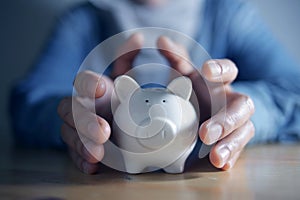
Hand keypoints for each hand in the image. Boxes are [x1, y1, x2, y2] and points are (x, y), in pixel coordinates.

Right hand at [57, 33, 143, 173]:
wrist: (119, 127)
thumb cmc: (119, 100)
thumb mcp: (124, 78)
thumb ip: (127, 58)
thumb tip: (136, 37)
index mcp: (91, 90)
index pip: (81, 82)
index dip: (88, 83)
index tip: (102, 86)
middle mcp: (81, 108)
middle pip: (69, 110)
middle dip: (84, 120)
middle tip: (104, 131)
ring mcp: (78, 130)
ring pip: (68, 134)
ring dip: (81, 144)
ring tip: (97, 153)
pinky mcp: (81, 150)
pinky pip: (74, 156)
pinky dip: (82, 161)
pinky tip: (93, 166)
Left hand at [158, 36, 254, 169]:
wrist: (198, 112)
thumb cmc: (192, 89)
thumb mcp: (183, 74)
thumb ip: (175, 58)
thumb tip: (162, 40)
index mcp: (220, 82)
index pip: (230, 70)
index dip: (221, 69)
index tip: (206, 70)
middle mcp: (231, 101)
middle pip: (243, 106)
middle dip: (227, 119)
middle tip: (205, 132)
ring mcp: (235, 122)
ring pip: (245, 130)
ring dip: (231, 143)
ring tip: (216, 156)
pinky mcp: (232, 141)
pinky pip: (237, 149)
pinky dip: (230, 156)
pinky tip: (222, 164)